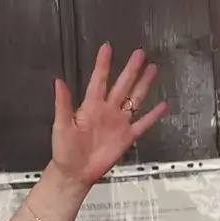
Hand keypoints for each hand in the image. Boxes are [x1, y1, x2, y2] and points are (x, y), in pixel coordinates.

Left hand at [48, 43, 168, 189]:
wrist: (74, 173)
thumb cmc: (64, 151)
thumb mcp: (61, 125)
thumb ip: (63, 103)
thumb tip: (58, 82)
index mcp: (90, 106)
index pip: (99, 80)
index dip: (103, 64)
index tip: (107, 48)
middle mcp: (107, 111)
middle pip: (122, 85)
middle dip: (131, 69)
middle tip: (139, 54)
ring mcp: (118, 123)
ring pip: (134, 99)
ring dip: (143, 85)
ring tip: (152, 69)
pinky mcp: (127, 137)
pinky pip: (142, 123)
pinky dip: (153, 115)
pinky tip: (162, 105)